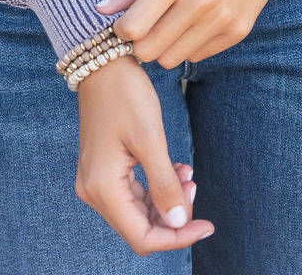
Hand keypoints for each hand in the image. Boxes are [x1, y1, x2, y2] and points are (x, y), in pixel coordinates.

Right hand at [74, 54, 214, 253]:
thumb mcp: (150, 138)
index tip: (207, 225)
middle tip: (194, 183)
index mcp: (102, 189)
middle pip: (141, 228)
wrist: (102, 64)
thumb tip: (178, 223)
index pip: (143, 237)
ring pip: (139, 213)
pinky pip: (133, 194)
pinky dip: (156, 189)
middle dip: (173, 215)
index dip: (177, 238)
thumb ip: (164, 184)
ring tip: (186, 173)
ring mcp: (96, 182)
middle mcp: (94, 192)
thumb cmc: (124, 95)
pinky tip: (174, 170)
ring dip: (167, 200)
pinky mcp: (103, 171)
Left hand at [94, 0, 277, 67]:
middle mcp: (200, 1)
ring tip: (170, 24)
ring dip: (163, 46)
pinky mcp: (238, 31)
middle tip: (145, 26)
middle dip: (139, 42)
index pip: (133, 27)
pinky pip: (198, 56)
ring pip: (171, 59)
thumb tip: (101, 10)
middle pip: (149, 50)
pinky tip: (194, 22)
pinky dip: (189, 45)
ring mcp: (221, 19)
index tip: (124, 21)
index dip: (121, 29)